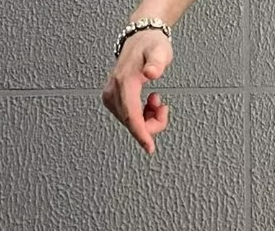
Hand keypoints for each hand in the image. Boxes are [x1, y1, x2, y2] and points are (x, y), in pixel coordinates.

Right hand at [101, 29, 171, 153]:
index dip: (141, 133)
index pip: (131, 114)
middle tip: (163, 108)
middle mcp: (114, 89)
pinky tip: (149, 105)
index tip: (149, 148)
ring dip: (148, 119)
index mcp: (124, 81)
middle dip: (151, 124)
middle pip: (131, 122)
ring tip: (155, 101)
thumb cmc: (151, 45)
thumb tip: (151, 73)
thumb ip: (157, 62)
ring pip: (130, 123)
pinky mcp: (113, 98)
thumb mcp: (160, 51)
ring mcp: (111, 95)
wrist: (140, 38)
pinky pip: (129, 118)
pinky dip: (143, 117)